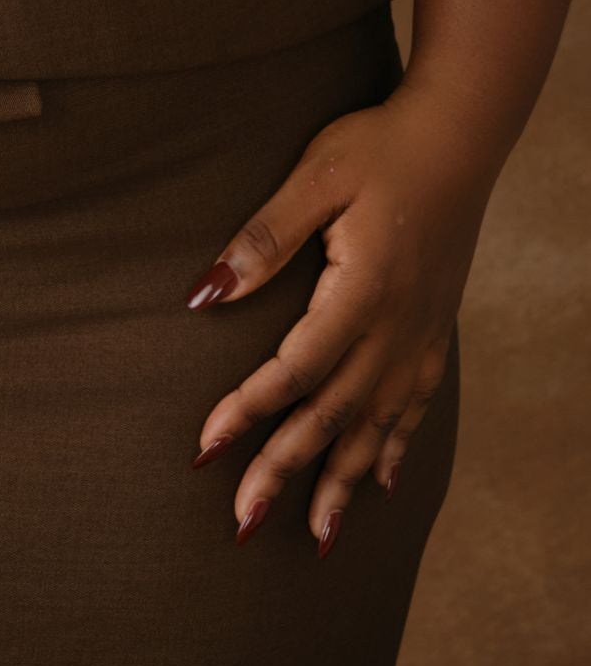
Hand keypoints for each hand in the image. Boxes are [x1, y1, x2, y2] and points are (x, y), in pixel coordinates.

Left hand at [183, 80, 494, 554]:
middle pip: (334, 414)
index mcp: (362, 290)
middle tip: (243, 521)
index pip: (294, 369)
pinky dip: (395, 447)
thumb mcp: (316, 175)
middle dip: (286, 469)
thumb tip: (207, 292)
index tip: (205, 449)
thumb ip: (264, 237)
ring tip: (316, 534)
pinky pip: (416, 403)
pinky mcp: (435, 325)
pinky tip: (382, 482)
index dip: (248, 411)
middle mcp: (396, 325)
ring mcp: (421, 331)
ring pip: (378, 423)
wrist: (459, 131)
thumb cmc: (380, 146)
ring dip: (344, 480)